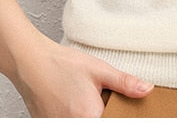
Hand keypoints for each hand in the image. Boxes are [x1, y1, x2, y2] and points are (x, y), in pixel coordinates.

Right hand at [0, 0, 152, 117]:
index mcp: (89, 117)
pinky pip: (69, 122)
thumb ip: (125, 83)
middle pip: (98, 120)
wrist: (29, 61)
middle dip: (105, 112)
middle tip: (100, 98)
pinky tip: (74, 102)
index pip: (113, 121)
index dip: (119, 116)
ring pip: (83, 121)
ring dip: (89, 112)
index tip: (118, 108)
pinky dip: (76, 114)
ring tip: (84, 97)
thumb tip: (147, 90)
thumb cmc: (61, 64)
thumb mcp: (99, 70)